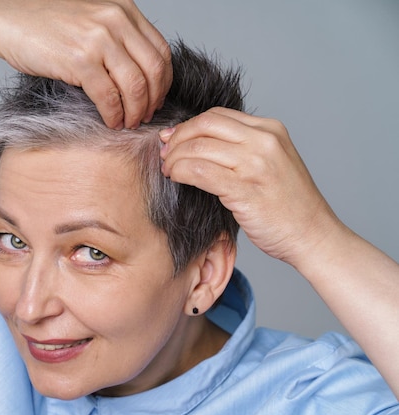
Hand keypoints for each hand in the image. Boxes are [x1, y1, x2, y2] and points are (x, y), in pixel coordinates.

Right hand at [0, 0, 172, 128]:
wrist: (7, 21)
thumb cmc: (46, 25)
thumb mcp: (92, 20)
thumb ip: (118, 37)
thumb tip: (140, 75)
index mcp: (123, 10)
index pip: (160, 50)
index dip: (163, 81)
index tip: (156, 97)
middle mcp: (115, 20)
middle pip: (153, 70)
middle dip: (153, 99)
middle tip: (145, 115)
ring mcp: (98, 39)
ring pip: (135, 86)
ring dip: (135, 111)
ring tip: (128, 122)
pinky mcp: (79, 60)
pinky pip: (108, 96)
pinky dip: (113, 114)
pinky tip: (111, 121)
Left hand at [159, 107, 341, 267]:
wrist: (313, 235)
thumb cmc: (288, 206)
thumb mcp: (271, 163)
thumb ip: (241, 149)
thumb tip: (197, 142)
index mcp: (271, 129)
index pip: (217, 115)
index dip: (188, 126)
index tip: (173, 139)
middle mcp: (264, 140)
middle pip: (204, 125)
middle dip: (177, 138)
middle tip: (165, 154)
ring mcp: (255, 163)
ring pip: (197, 147)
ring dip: (174, 158)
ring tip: (168, 170)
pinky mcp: (244, 188)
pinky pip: (199, 171)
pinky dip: (180, 172)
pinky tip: (176, 178)